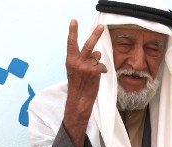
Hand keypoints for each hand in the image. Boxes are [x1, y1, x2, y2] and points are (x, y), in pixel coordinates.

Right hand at [63, 20, 107, 146]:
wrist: (79, 100)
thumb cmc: (78, 86)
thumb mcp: (79, 71)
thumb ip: (86, 60)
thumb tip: (98, 52)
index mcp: (70, 60)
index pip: (71, 43)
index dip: (73, 32)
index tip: (74, 21)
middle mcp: (77, 61)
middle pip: (88, 45)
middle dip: (95, 35)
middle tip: (101, 27)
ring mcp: (86, 66)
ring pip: (96, 58)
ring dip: (97, 64)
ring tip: (91, 74)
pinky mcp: (94, 71)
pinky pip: (101, 66)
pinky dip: (101, 71)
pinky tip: (96, 78)